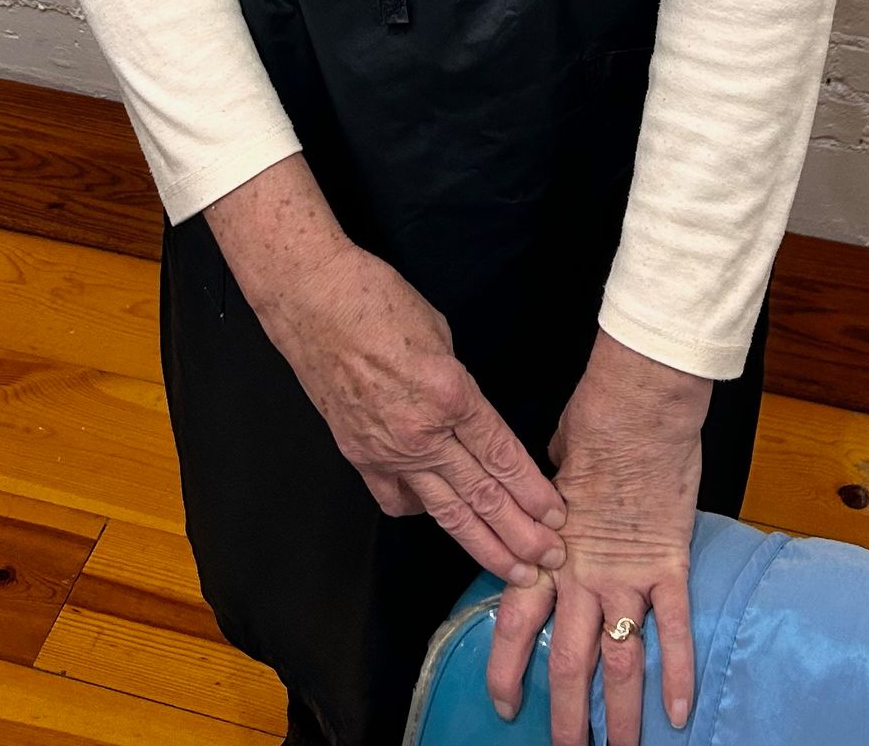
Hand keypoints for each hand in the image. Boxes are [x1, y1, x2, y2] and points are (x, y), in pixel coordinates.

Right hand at [206, 158, 567, 586]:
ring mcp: (387, 450)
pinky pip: (397, 499)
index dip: (533, 491)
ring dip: (483, 543)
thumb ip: (459, 384)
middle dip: (521, 533)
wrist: (312, 299)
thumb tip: (471, 414)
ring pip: (444, 511)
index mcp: (450, 394)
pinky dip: (422, 513)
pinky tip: (441, 518)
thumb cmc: (377, 299)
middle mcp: (421, 432)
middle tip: (552, 559)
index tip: (557, 517)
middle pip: (481, 495)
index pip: (502, 456)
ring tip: (515, 570)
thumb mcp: (440, 332)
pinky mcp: (358, 455)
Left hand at [486, 333, 709, 745]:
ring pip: (622, 659)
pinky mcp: (669, 564)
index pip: (517, 622)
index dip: (509, 669)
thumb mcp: (549, 465)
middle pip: (571, 661)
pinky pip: (675, 628)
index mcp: (548, 550)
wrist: (637, 404)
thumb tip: (543, 510)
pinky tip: (678, 712)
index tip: (505, 706)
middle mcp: (583, 575)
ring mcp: (628, 575)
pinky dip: (678, 671)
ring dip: (622, 713)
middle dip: (569, 716)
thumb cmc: (591, 423)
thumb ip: (546, 503)